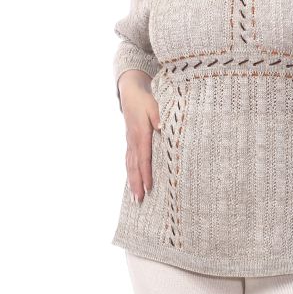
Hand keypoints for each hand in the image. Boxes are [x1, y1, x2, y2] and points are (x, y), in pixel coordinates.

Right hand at [119, 76, 160, 201]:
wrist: (130, 92)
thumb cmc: (145, 100)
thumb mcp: (155, 106)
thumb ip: (160, 118)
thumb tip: (163, 128)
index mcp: (141, 134)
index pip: (144, 158)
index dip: (146, 174)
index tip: (149, 188)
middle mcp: (133, 141)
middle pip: (134, 167)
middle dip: (137, 184)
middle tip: (139, 201)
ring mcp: (130, 142)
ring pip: (130, 166)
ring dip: (132, 182)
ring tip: (134, 198)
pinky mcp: (129, 142)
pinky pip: (128, 161)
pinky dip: (130, 173)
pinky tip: (131, 184)